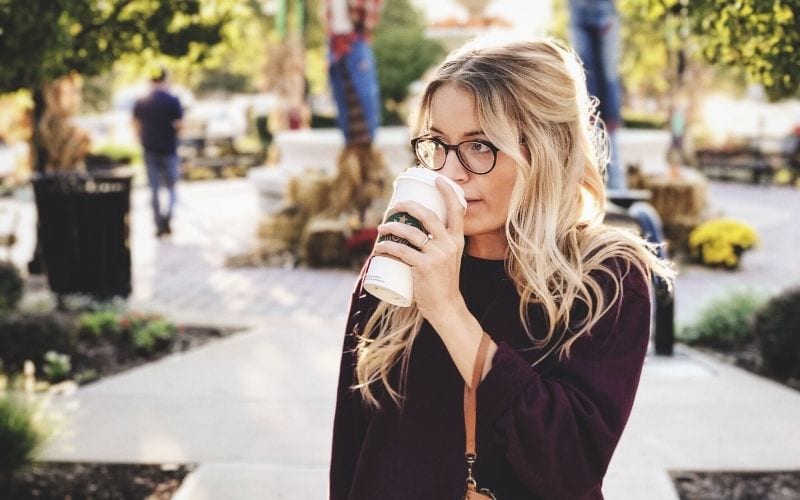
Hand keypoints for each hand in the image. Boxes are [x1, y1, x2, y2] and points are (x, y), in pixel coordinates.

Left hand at [374, 178, 466, 322]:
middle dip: (409, 206)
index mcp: (458, 240)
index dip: (447, 192)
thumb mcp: (448, 259)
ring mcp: (437, 255)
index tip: (436, 179)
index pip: (456, 210)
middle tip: (395, 205)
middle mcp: (449, 244)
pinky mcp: (424, 267)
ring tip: (381, 227)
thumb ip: (439, 245)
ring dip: (392, 226)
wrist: (447, 307)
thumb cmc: (443, 282)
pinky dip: (386, 247)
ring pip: (410, 232)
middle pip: (428, 216)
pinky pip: (400, 251)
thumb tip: (416, 232)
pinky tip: (378, 247)